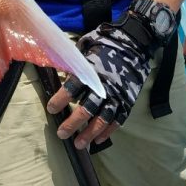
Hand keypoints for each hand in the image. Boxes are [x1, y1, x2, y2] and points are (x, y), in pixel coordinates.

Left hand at [47, 20, 152, 149]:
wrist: (134, 43)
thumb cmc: (106, 42)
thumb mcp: (87, 45)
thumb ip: (75, 60)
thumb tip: (61, 70)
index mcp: (91, 70)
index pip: (73, 88)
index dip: (61, 99)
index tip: (51, 108)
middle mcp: (104, 86)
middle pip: (86, 109)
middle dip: (73, 123)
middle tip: (61, 133)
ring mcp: (117, 95)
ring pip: (102, 119)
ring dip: (89, 133)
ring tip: (79, 144)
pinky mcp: (127, 100)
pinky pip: (117, 120)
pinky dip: (108, 131)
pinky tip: (98, 139)